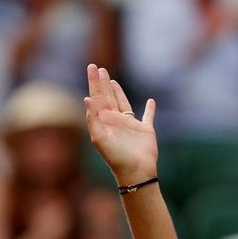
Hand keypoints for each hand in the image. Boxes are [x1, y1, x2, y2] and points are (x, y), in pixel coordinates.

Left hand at [84, 64, 157, 186]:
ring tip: (112, 81)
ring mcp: (130, 125)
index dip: (94, 83)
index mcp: (104, 122)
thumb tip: (87, 99)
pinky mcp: (145, 130)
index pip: (97, 98)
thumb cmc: (116, 157)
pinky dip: (150, 109)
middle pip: (108, 98)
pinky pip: (148, 116)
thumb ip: (93, 119)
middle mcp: (115, 121)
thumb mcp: (100, 138)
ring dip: (118, 92)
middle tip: (99, 68)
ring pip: (123, 104)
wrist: (135, 171)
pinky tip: (151, 101)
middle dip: (103, 83)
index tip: (92, 67)